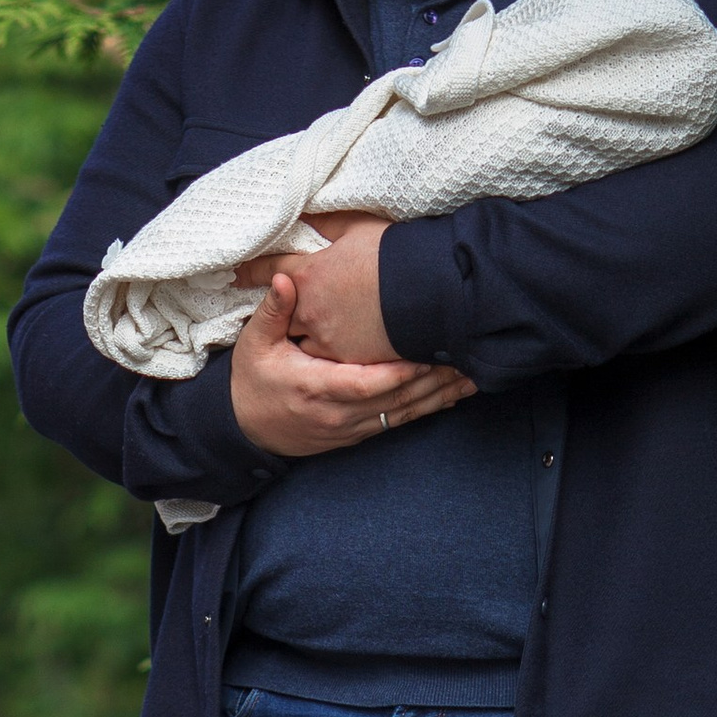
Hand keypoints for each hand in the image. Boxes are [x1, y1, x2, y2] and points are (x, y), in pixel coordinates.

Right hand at [227, 266, 475, 460]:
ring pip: (403, 415)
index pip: (368, 382)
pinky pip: (397, 424)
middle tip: (468, 359)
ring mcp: (349, 429)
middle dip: (434, 381)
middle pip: (396, 400)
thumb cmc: (252, 380)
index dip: (402, 370)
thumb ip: (274, 312)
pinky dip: (426, 410)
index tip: (429, 351)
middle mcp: (337, 414)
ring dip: (439, 397)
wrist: (243, 429)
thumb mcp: (255, 343)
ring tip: (472, 377)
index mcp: (316, 388)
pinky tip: (452, 397)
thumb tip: (285, 280)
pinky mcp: (356, 436)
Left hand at [235, 212, 404, 367]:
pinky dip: (332, 355)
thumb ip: (328, 224)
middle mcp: (310, 312)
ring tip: (317, 335)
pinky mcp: (349, 362)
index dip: (253, 271)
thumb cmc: (396, 253)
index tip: (238, 273)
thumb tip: (306, 212)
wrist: (429, 290)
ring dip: (309, 338)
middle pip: (286, 315)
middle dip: (285, 312)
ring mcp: (328, 340)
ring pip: (306, 343)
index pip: (271, 270)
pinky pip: (331, 362)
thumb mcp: (359, 227)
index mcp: (309, 276)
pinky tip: (340, 352)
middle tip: (285, 310)